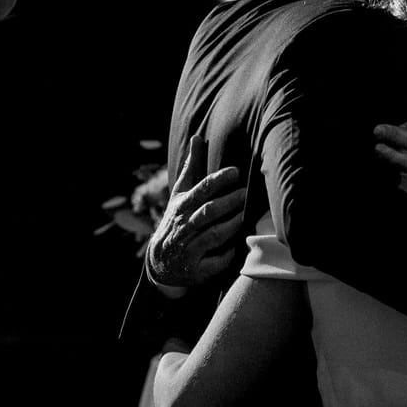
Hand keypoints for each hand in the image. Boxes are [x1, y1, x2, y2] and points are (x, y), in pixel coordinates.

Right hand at [145, 135, 246, 288]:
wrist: (160, 262)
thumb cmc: (177, 220)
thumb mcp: (180, 195)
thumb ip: (192, 168)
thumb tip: (198, 137)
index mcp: (181, 207)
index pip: (200, 191)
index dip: (217, 181)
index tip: (235, 171)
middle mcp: (184, 228)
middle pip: (207, 212)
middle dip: (228, 202)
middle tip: (247, 193)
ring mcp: (189, 250)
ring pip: (212, 236)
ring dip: (231, 225)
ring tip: (247, 215)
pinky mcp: (197, 270)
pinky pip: (214, 263)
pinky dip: (226, 256)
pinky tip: (239, 248)